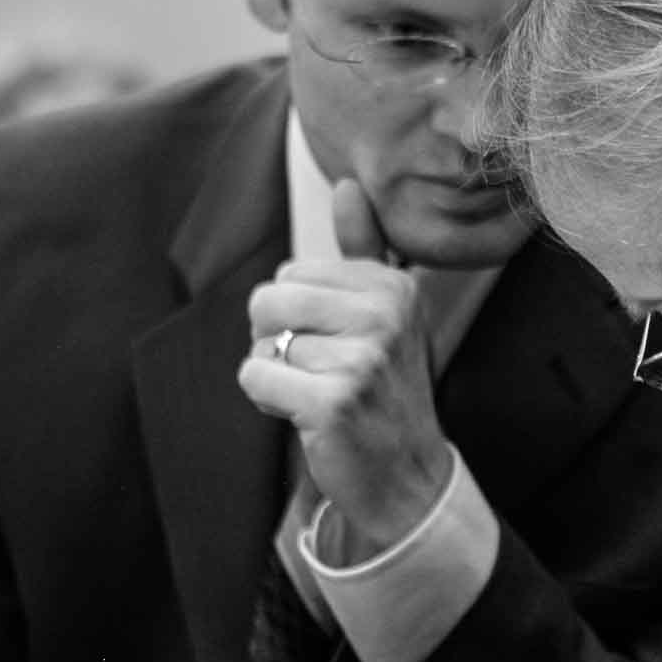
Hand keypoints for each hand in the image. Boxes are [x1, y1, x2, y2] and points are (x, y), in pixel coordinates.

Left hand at [238, 179, 454, 551]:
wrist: (405, 476)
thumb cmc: (383, 389)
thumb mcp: (385, 315)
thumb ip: (365, 250)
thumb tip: (348, 185)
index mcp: (393, 286)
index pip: (294, 271)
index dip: (300, 312)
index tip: (341, 345)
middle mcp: (385, 315)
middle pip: (270, 297)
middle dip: (279, 338)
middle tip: (323, 372)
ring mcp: (362, 359)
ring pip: (263, 343)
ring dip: (280, 376)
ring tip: (322, 396)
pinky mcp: (333, 401)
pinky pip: (256, 376)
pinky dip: (269, 401)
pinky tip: (308, 416)